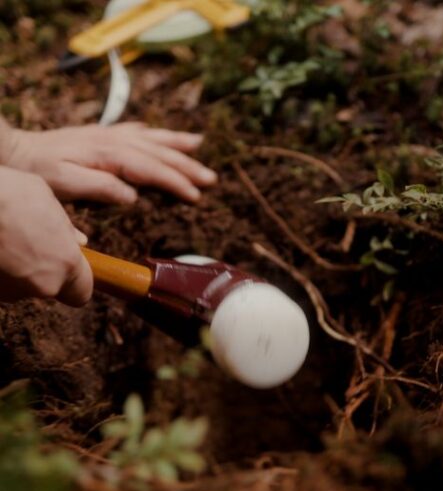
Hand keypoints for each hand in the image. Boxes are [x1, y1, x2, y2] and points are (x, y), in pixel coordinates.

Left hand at [0, 121, 217, 203]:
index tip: (196, 195)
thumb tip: (133, 196)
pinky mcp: (103, 135)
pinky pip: (136, 131)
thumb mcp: (66, 185)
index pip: (152, 169)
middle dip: (187, 165)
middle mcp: (114, 141)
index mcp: (109, 156)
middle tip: (211, 178)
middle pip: (159, 153)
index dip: (177, 182)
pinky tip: (163, 135)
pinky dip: (154, 133)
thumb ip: (101, 188)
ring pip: (152, 138)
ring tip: (200, 144)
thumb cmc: (40, 173)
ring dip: (177, 144)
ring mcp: (110, 135)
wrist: (17, 151)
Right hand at [0, 166, 92, 305]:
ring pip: (19, 286)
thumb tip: (78, 242)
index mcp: (66, 263)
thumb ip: (65, 227)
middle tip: (27, 244)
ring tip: (3, 239)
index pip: (81, 292)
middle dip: (41, 270)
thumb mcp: (45, 199)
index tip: (66, 267)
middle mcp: (43, 285)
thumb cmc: (7, 193)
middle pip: (48, 288)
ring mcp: (11, 291)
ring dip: (15, 269)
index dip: (74, 282)